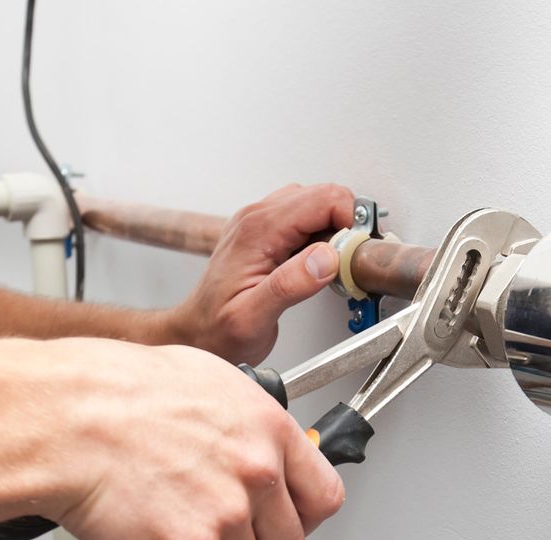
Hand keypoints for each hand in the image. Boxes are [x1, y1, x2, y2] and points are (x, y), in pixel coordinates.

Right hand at [33, 338, 346, 539]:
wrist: (63, 420)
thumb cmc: (110, 393)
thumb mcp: (200, 380)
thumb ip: (237, 422)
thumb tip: (243, 444)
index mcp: (266, 428)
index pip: (323, 496)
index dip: (300, 519)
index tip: (281, 526)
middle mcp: (256, 473)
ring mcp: (225, 517)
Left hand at [162, 184, 356, 365]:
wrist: (197, 333)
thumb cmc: (217, 329)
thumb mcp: (252, 318)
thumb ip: (290, 285)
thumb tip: (326, 258)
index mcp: (257, 231)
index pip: (322, 200)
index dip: (349, 223)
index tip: (352, 255)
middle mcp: (257, 218)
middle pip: (323, 196)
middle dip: (346, 227)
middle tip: (345, 265)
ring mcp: (260, 222)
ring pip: (316, 204)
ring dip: (334, 231)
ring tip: (331, 267)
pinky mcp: (266, 232)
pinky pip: (305, 218)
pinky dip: (321, 236)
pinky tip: (317, 264)